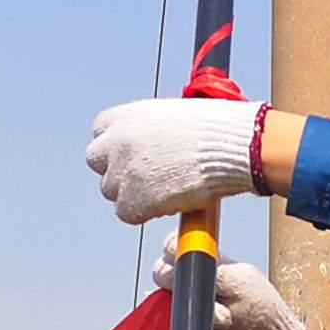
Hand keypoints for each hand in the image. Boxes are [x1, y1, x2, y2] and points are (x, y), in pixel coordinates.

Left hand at [85, 97, 259, 223]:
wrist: (232, 147)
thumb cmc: (216, 129)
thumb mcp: (175, 117)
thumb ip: (153, 130)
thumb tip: (153, 146)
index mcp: (127, 115)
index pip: (101, 133)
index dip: (117, 147)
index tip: (135, 156)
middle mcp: (117, 141)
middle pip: (97, 162)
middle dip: (118, 170)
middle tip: (147, 177)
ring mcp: (122, 171)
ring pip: (111, 190)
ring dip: (133, 193)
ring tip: (167, 189)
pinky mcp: (132, 200)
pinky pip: (127, 214)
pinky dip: (145, 213)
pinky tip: (169, 202)